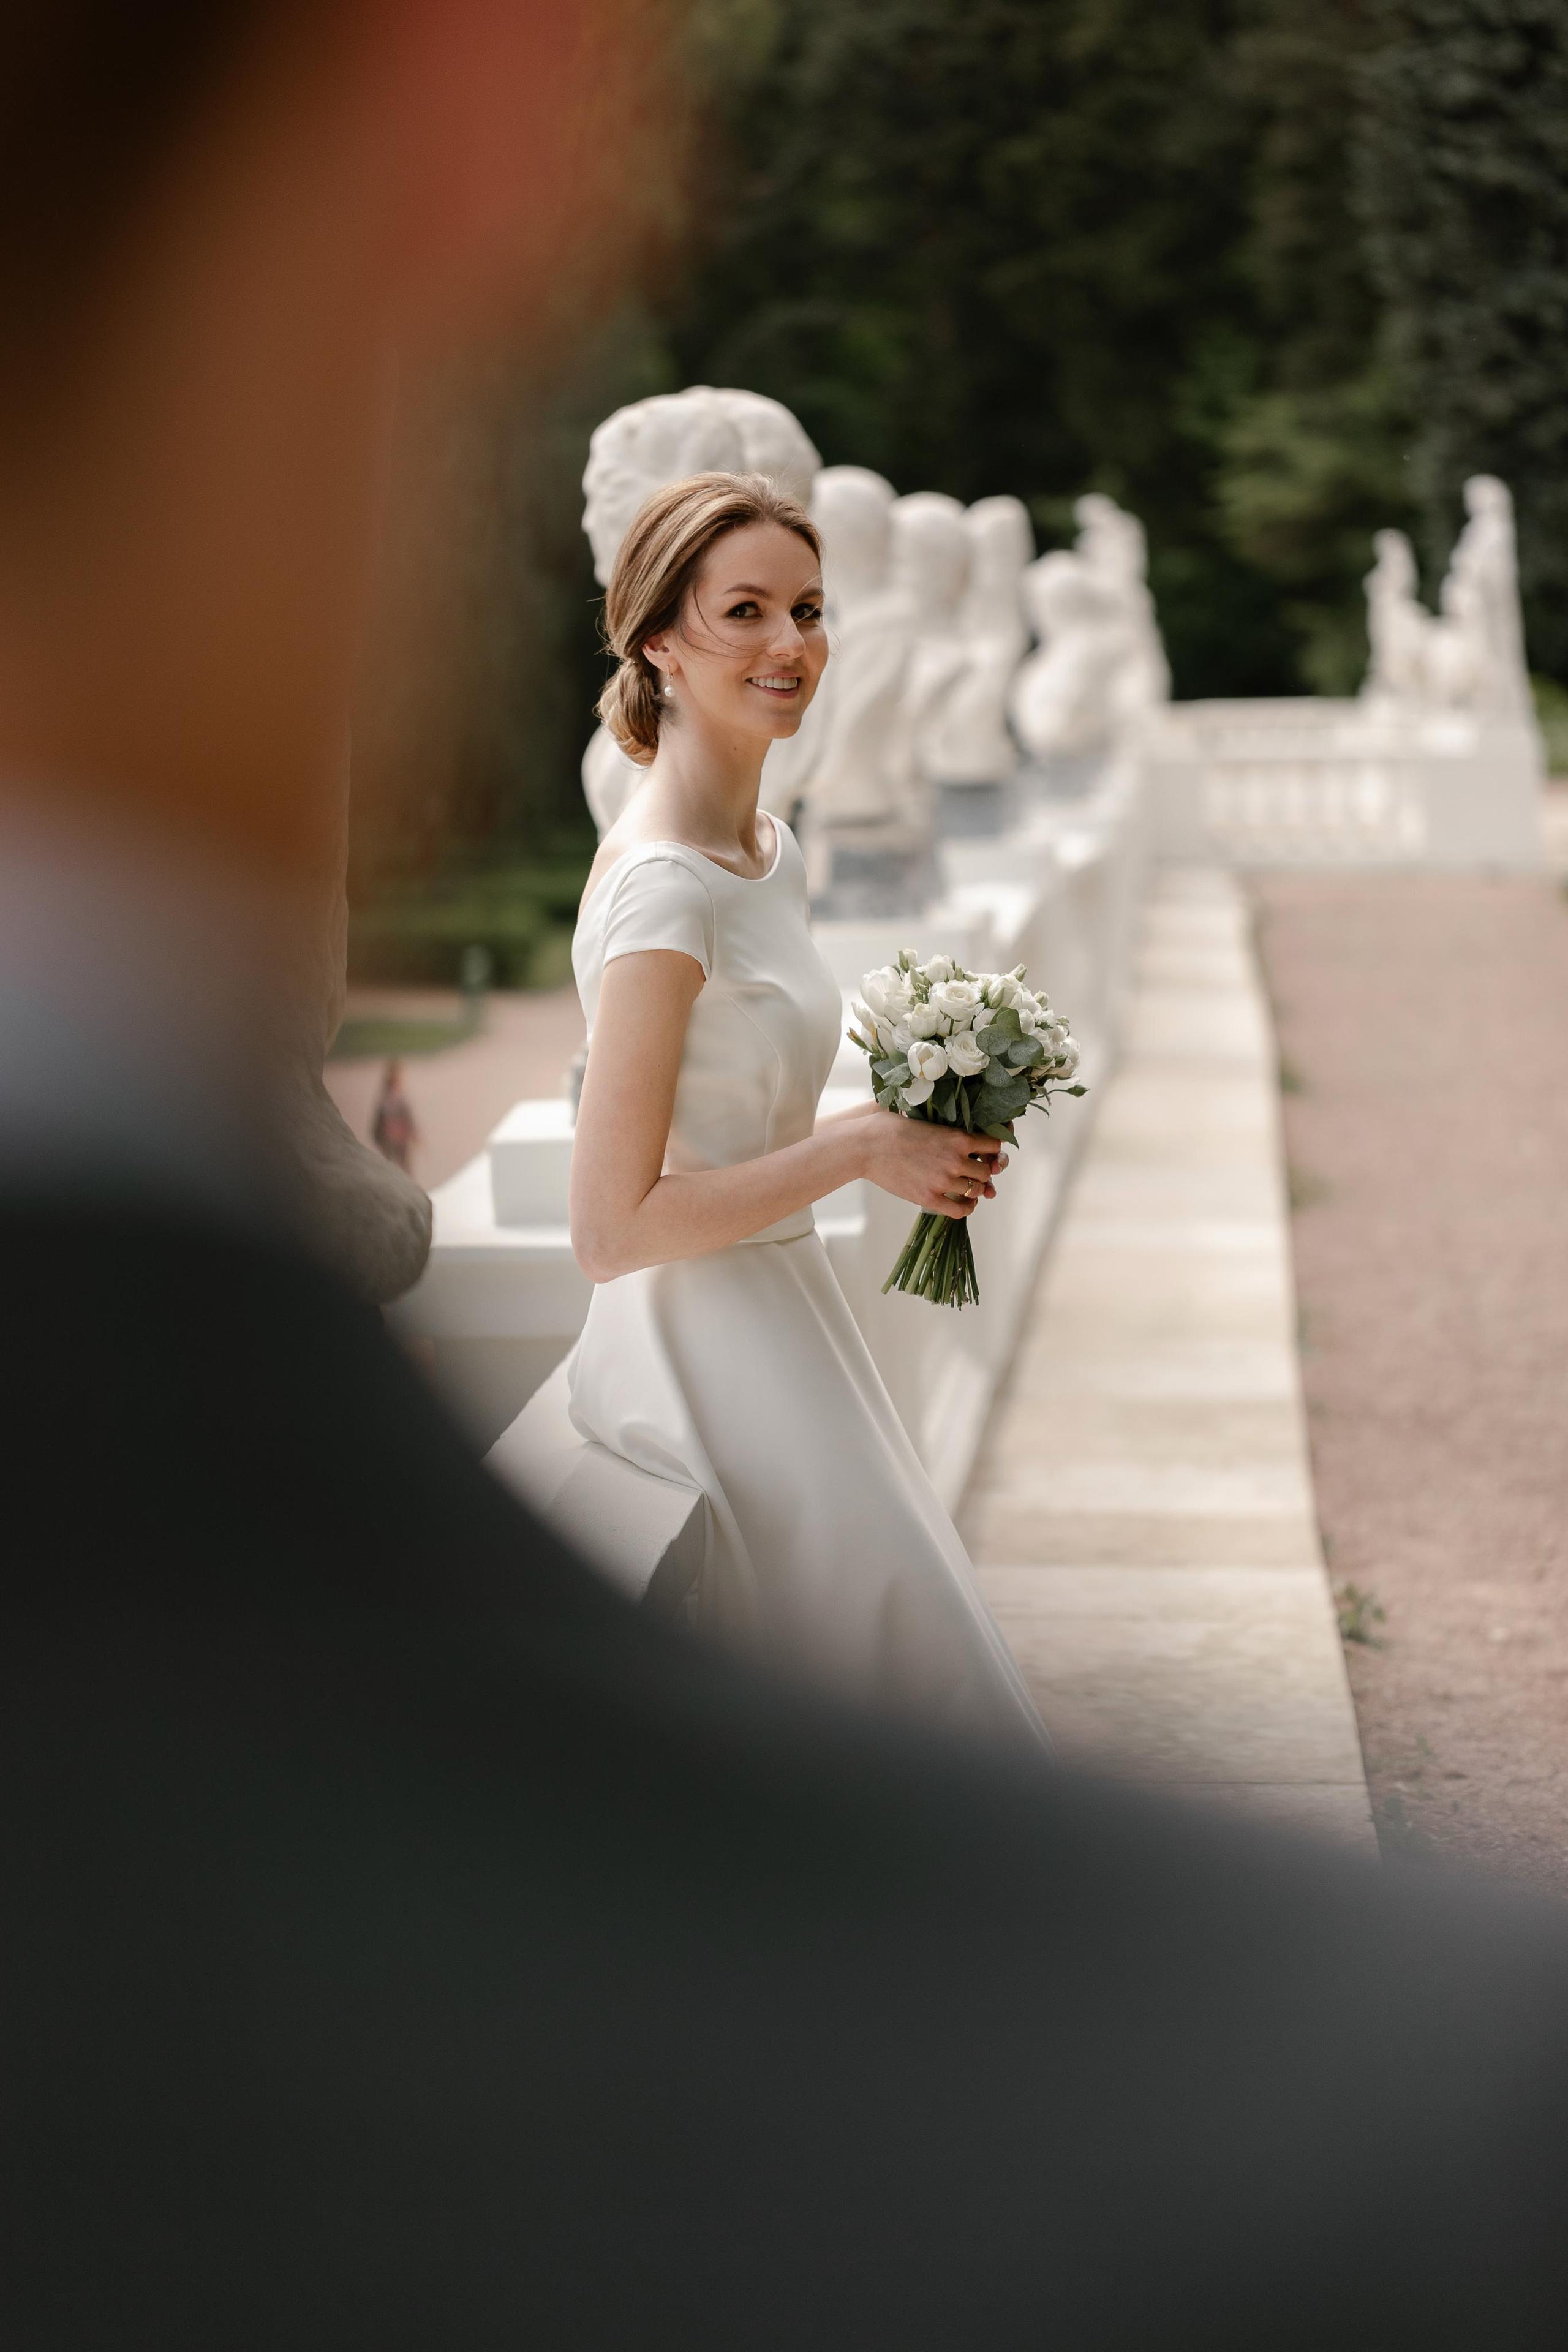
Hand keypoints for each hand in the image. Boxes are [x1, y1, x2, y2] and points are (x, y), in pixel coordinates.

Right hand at [859, 1111, 1008, 1217]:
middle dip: (984, 1172)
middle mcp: (955, 1160)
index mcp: (957, 1137)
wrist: (865, 1146)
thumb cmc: (891, 1127)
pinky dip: (966, 1208)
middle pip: (987, 1172)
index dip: (993, 1150)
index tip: (987, 1152)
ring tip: (969, 1188)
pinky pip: (960, 1210)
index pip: (994, 1145)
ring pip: (977, 1191)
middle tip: (976, 1172)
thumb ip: (948, 1129)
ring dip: (976, 1190)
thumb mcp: (926, 1120)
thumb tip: (962, 1133)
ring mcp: (943, 1181)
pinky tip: (964, 1204)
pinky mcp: (929, 1198)